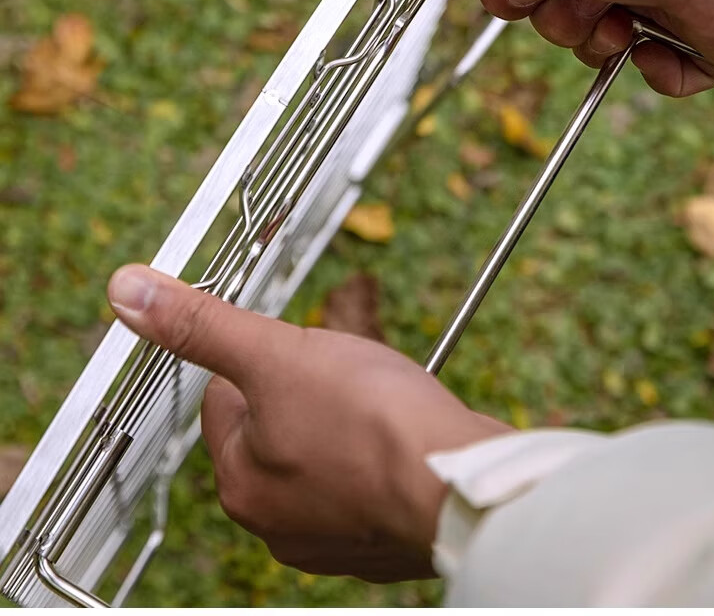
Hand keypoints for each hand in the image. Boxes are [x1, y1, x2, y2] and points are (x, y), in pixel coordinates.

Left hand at [107, 265, 508, 580]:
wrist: (464, 485)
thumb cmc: (372, 423)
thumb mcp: (275, 352)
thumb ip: (202, 324)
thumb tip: (129, 293)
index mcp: (242, 484)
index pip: (226, 401)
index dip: (263, 360)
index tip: (299, 348)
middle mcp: (279, 524)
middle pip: (277, 426)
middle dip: (308, 387)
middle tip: (347, 371)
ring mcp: (334, 538)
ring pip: (324, 451)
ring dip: (346, 418)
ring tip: (380, 397)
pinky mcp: (384, 540)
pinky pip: (368, 480)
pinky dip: (382, 452)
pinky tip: (405, 433)